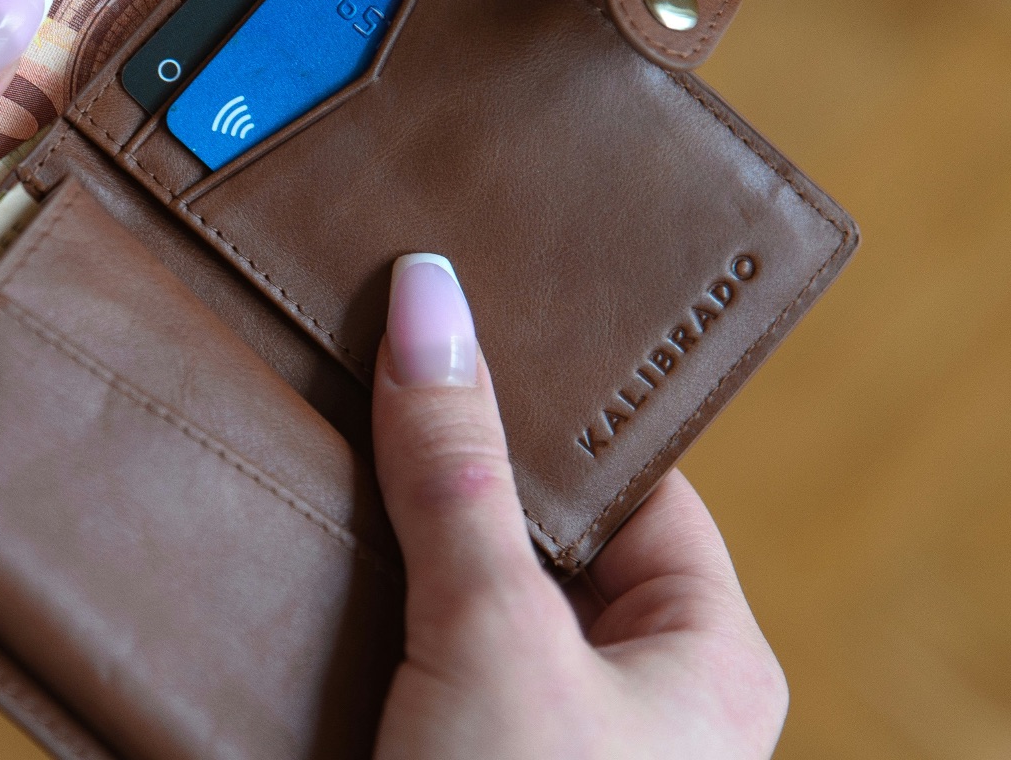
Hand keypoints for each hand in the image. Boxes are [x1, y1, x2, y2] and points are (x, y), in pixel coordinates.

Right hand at [370, 255, 788, 758]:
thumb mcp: (497, 633)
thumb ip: (460, 473)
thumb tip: (428, 296)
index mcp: (707, 659)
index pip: (634, 486)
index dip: (546, 409)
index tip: (464, 321)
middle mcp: (638, 701)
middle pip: (538, 541)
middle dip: (451, 473)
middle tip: (374, 368)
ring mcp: (541, 738)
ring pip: (464, 604)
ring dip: (394, 549)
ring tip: (325, 445)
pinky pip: (407, 663)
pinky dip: (356, 618)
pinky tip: (303, 560)